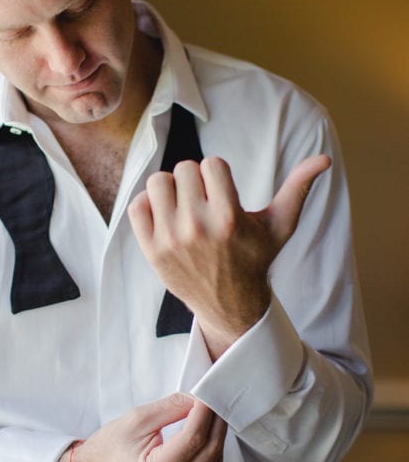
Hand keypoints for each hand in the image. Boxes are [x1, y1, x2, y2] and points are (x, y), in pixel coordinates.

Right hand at [45, 392, 225, 461]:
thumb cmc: (108, 448)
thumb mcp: (135, 420)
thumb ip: (170, 408)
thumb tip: (197, 399)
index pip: (194, 439)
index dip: (205, 413)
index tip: (207, 392)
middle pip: (210, 451)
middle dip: (215, 421)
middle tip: (213, 398)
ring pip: (213, 461)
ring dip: (216, 434)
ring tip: (211, 410)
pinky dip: (210, 447)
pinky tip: (206, 430)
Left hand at [127, 154, 330, 358]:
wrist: (228, 303)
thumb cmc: (255, 257)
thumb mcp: (280, 225)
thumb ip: (298, 188)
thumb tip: (324, 159)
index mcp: (229, 218)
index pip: (211, 164)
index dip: (217, 174)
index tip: (222, 192)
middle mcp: (198, 227)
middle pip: (183, 168)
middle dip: (194, 181)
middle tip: (202, 201)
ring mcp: (171, 239)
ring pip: (158, 182)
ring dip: (170, 189)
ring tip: (183, 206)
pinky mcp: (151, 249)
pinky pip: (137, 206)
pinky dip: (148, 206)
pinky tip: (165, 217)